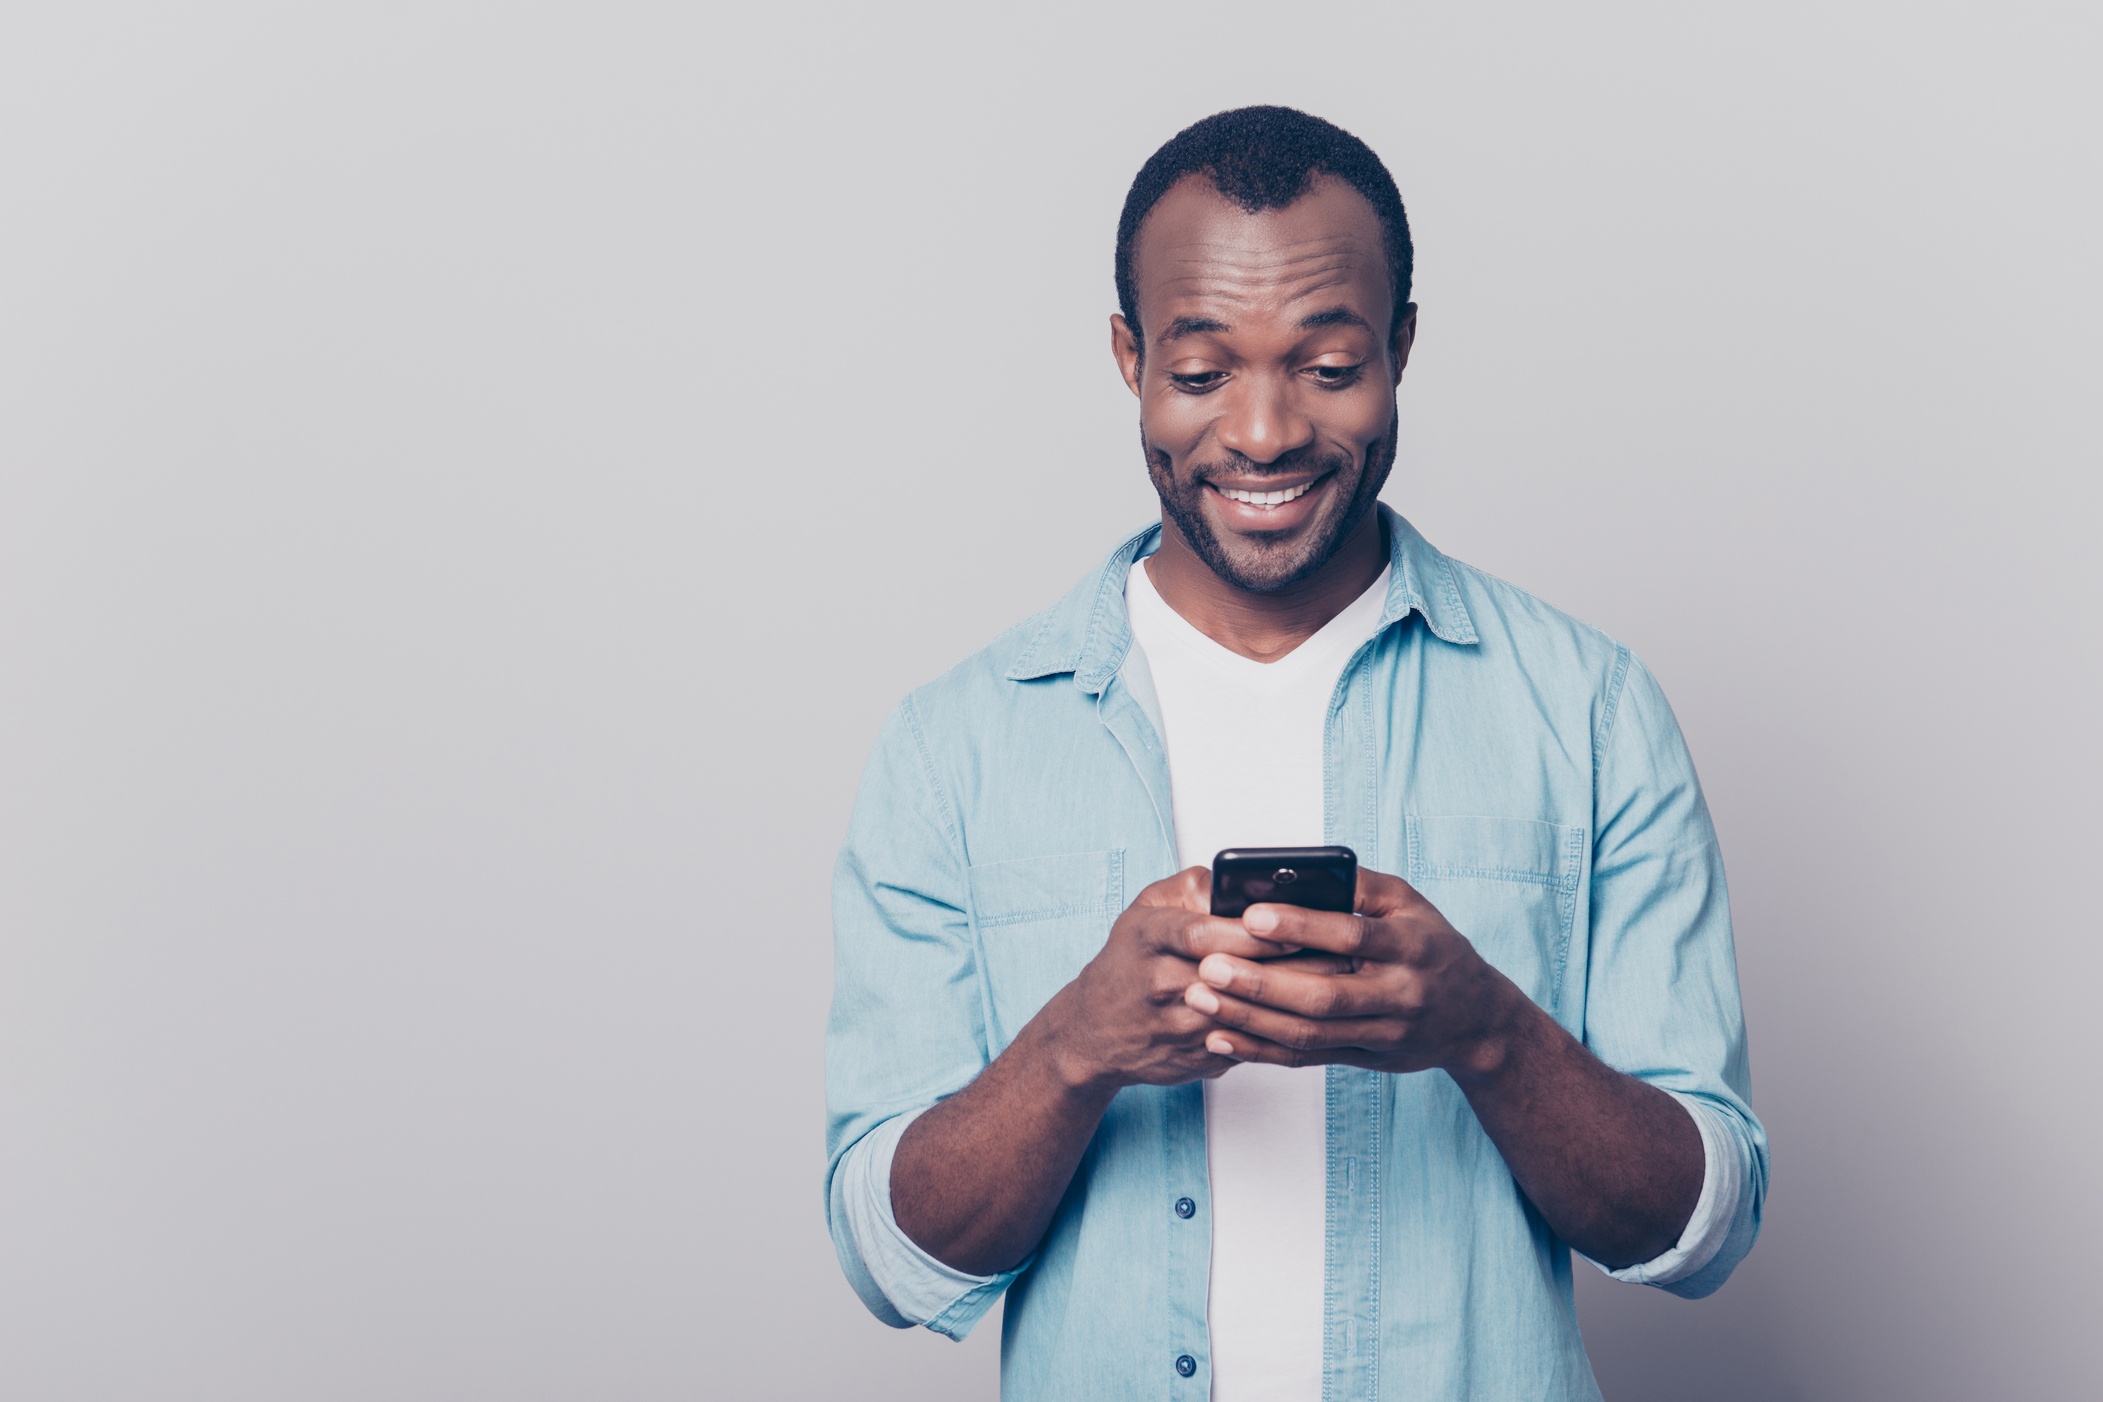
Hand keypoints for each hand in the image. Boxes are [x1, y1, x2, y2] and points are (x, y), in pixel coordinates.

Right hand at [1043, 867, 1351, 1091]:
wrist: (1093, 1033)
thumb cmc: (1128, 961)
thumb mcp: (1144, 910)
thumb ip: (1189, 887)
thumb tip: (1237, 879)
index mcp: (1149, 937)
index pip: (1208, 932)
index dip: (1257, 932)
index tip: (1300, 926)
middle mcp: (1162, 982)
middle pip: (1238, 975)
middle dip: (1295, 964)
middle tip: (1345, 953)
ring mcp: (1179, 1026)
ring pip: (1251, 1016)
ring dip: (1298, 1002)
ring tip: (1342, 984)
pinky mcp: (1196, 1057)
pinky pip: (1249, 1045)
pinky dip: (1284, 1031)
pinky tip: (1318, 1018)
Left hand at [1181, 867, 1518, 1076]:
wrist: (1476, 1019)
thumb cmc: (1433, 947)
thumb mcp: (1411, 905)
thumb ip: (1361, 886)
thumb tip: (1301, 870)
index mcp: (1410, 946)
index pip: (1351, 935)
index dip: (1301, 926)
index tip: (1251, 916)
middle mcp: (1398, 994)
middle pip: (1323, 995)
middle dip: (1261, 983)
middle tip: (1208, 965)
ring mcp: (1382, 1033)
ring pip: (1309, 1033)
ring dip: (1251, 1020)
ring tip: (1202, 998)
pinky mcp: (1364, 1059)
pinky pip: (1307, 1059)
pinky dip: (1260, 1051)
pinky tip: (1220, 1039)